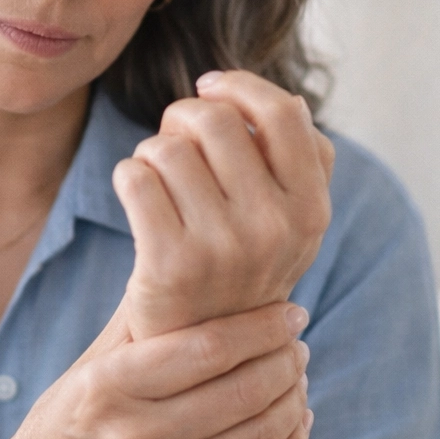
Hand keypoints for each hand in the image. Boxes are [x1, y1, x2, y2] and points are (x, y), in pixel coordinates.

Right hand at [0, 302, 312, 438]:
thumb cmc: (71, 418)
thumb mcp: (92, 363)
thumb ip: (143, 318)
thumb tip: (200, 255)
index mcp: (108, 386)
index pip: (207, 348)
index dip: (262, 326)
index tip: (292, 312)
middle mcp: (132, 437)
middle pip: (241, 391)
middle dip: (286, 360)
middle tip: (299, 343)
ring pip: (257, 436)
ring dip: (294, 400)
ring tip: (298, 377)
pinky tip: (296, 422)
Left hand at [113, 70, 335, 339]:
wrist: (199, 353)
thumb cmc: (239, 264)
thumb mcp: (290, 222)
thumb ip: (299, 161)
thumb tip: (286, 100)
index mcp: (311, 210)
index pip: (284, 113)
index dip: (240, 86)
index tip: (210, 86)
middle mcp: (275, 230)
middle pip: (215, 121)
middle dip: (183, 118)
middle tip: (175, 142)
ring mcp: (223, 250)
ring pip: (168, 147)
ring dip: (152, 152)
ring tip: (158, 179)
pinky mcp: (169, 266)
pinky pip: (134, 176)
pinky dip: (127, 175)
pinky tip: (137, 196)